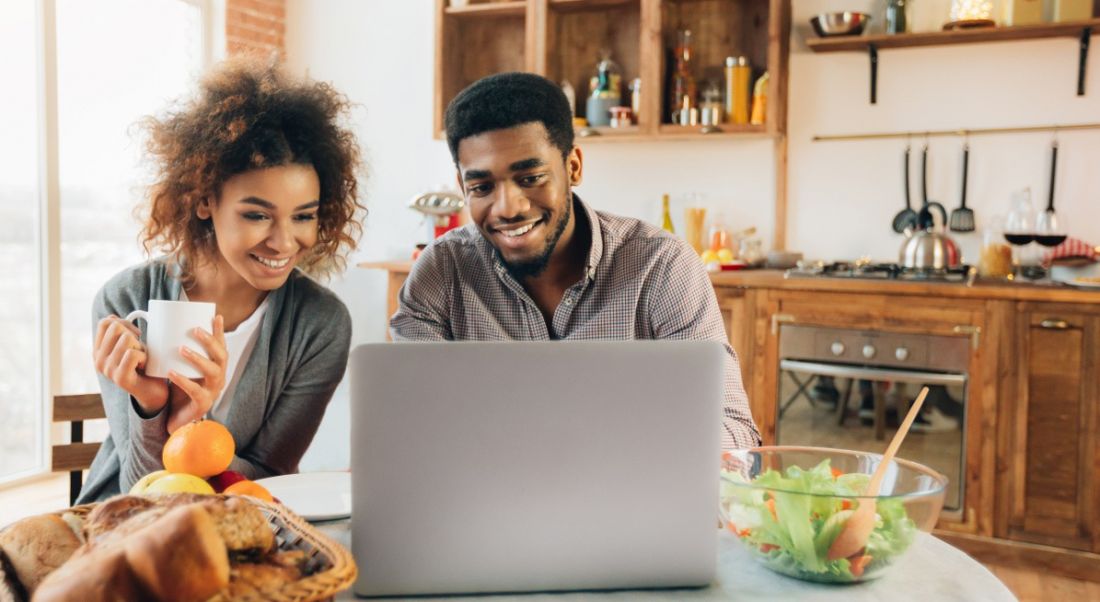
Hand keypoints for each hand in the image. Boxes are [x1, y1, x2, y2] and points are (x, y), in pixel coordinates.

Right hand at [94, 315, 168, 414]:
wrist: (154, 392)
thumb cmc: (145, 365)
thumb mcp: (131, 345)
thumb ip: (120, 332)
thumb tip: (112, 317)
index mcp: (98, 351)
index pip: (105, 323)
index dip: (124, 323)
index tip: (135, 335)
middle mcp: (98, 360)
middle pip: (116, 327)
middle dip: (134, 334)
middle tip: (140, 349)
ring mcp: (107, 370)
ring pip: (126, 339)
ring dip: (141, 347)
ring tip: (142, 360)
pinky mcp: (120, 377)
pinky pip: (132, 354)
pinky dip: (144, 356)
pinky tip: (144, 367)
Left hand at [166, 315, 226, 433]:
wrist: (175, 419)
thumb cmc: (178, 390)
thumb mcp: (180, 369)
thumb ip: (177, 354)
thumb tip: (162, 329)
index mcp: (216, 368)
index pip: (221, 347)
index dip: (220, 332)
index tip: (215, 316)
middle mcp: (219, 378)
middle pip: (222, 357)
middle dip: (210, 341)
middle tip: (195, 330)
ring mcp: (213, 392)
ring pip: (213, 372)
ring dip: (198, 359)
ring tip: (181, 349)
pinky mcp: (203, 404)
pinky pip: (196, 391)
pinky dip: (183, 381)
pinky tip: (171, 373)